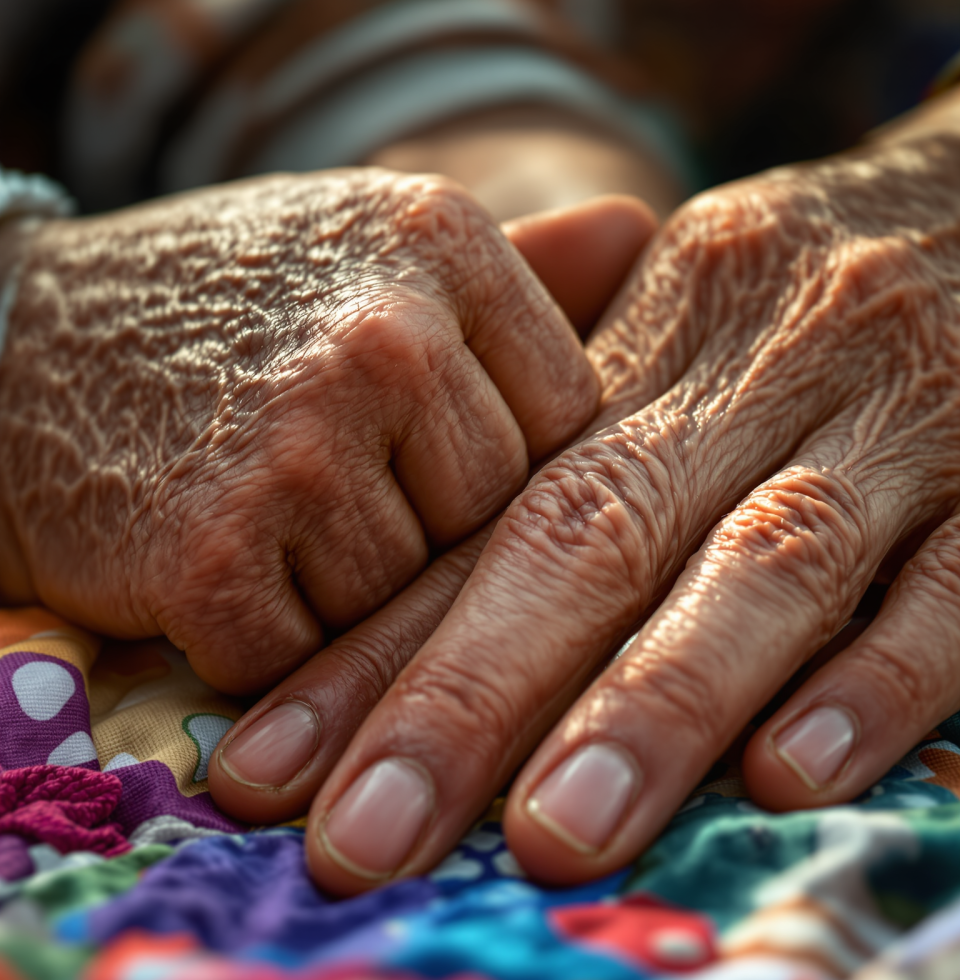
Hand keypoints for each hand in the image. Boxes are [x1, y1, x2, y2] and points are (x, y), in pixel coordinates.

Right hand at [206, 195, 659, 817]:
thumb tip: (638, 232)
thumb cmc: (232, 305)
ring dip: (347, 589)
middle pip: (496, 519)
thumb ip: (520, 262)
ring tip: (273, 517)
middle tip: (334, 486)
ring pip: (410, 600)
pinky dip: (273, 637)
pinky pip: (313, 654)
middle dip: (425, 531)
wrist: (24, 345)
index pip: (569, 419)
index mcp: (442, 247)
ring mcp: (299, 449)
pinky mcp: (214, 557)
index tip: (428, 456)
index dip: (503, 463)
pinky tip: (226, 565)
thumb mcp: (371, 245)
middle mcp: (385, 338)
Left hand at [271, 114, 959, 893]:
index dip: (375, 652)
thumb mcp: (683, 325)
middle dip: (466, 700)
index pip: (494, 512)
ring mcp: (890, 425)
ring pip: (760, 568)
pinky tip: (789, 778)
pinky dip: (870, 684)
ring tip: (551, 838)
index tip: (268, 770)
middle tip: (362, 842)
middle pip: (592, 537)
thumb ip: (577, 442)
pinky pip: (950, 587)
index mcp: (654, 345)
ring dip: (651, 709)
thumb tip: (419, 596)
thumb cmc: (803, 296)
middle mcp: (753, 375)